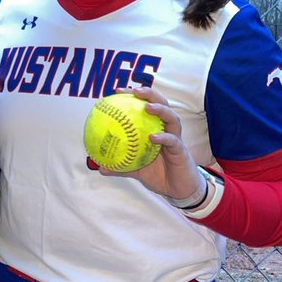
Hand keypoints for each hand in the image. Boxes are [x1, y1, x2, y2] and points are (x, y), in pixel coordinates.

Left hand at [99, 88, 205, 202]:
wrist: (178, 190)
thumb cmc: (159, 175)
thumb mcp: (136, 171)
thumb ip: (120, 167)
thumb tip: (100, 169)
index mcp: (156, 129)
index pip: (146, 106)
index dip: (134, 96)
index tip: (117, 91)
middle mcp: (167, 130)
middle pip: (162, 104)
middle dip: (150, 94)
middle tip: (135, 91)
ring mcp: (176, 139)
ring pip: (172, 118)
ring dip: (161, 110)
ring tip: (147, 107)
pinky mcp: (181, 151)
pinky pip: (173, 141)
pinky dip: (164, 138)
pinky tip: (153, 137)